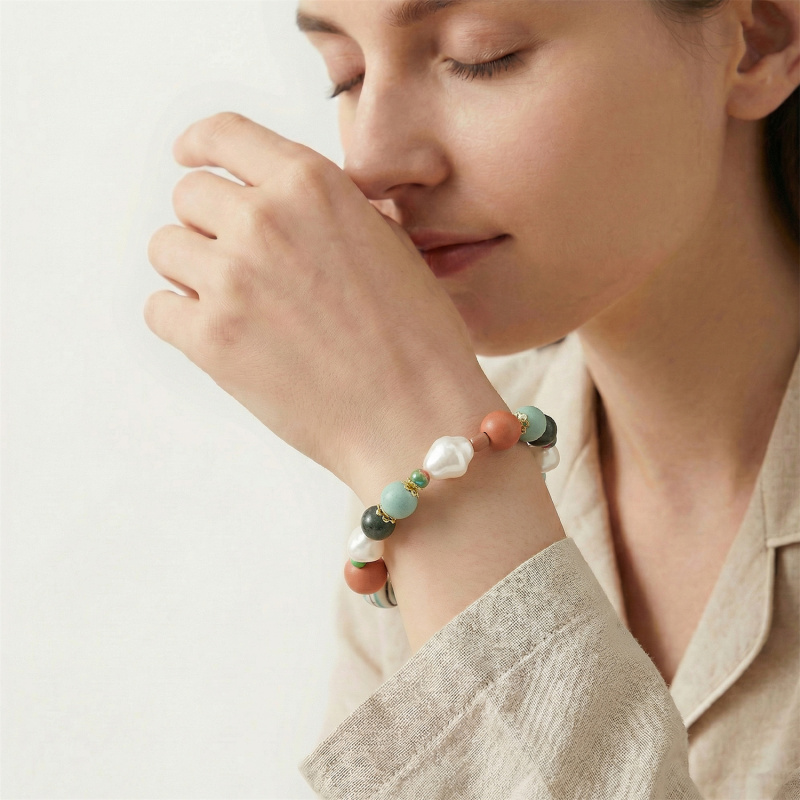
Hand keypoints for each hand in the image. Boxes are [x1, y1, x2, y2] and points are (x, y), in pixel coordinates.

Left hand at [144, 112, 496, 488]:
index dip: (198, 143)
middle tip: (237, 261)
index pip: (225, 134)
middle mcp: (264, 219)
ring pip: (165, 249)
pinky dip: (181, 321)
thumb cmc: (416, 337)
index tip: (188, 156)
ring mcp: (231, 279)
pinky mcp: (210, 340)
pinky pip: (158, 310)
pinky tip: (223, 337)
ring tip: (236, 304)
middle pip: (187, 196)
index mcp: (312, 185)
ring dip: (191, 271)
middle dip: (206, 224)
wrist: (414, 415)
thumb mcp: (387, 243)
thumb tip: (282, 200)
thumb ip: (327, 210)